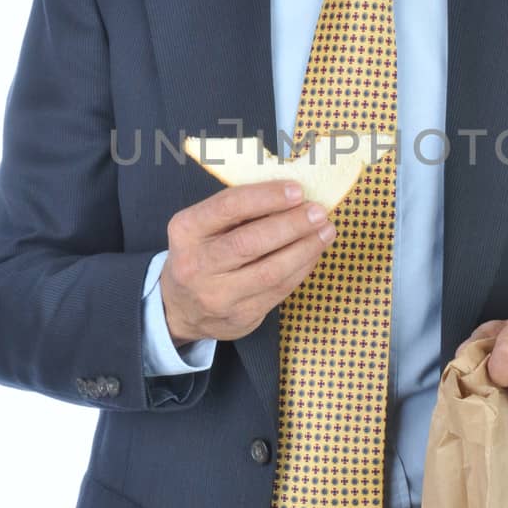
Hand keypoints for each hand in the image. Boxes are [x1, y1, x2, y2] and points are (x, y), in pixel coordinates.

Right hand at [159, 181, 336, 345]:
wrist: (181, 309)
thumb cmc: (202, 254)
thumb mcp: (203, 227)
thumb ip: (238, 211)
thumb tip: (291, 194)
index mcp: (186, 231)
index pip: (228, 208)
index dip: (266, 197)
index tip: (297, 191)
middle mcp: (196, 265)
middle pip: (250, 243)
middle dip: (291, 225)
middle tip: (318, 212)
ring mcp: (218, 296)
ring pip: (270, 272)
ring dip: (305, 249)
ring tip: (326, 231)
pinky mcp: (240, 317)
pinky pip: (279, 291)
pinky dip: (301, 268)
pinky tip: (314, 252)